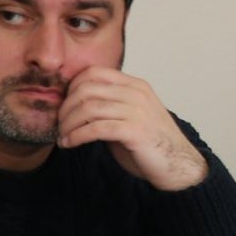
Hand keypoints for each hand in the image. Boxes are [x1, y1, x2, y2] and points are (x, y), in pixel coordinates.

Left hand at [56, 68, 207, 191]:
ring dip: (68, 124)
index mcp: (136, 85)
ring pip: (88, 108)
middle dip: (66, 108)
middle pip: (87, 89)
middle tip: (59, 124)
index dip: (72, 87)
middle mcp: (137, 94)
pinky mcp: (135, 131)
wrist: (177, 163)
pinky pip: (96, 128)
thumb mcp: (131, 115)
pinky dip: (77, 136)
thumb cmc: (150, 142)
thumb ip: (110, 105)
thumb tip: (75, 104)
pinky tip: (70, 144)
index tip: (64, 106)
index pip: (94, 72)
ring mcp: (138, 111)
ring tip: (63, 137)